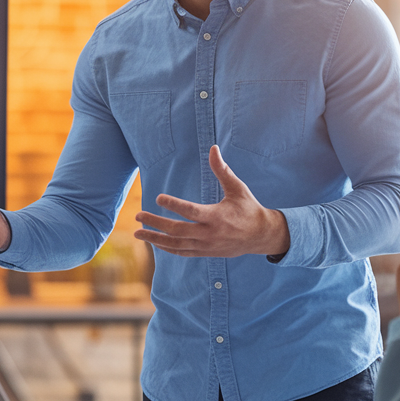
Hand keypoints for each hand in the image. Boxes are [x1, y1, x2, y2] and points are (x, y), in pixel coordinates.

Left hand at [134, 145, 289, 257]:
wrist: (261, 236)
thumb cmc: (248, 208)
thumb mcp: (237, 188)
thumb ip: (222, 170)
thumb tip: (213, 148)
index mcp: (217, 217)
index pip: (191, 211)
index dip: (174, 205)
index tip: (158, 197)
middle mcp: (209, 234)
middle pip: (177, 230)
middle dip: (155, 223)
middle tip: (138, 215)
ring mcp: (206, 246)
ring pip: (176, 245)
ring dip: (155, 239)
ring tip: (138, 233)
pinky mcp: (205, 252)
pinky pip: (182, 252)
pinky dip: (167, 248)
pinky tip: (155, 242)